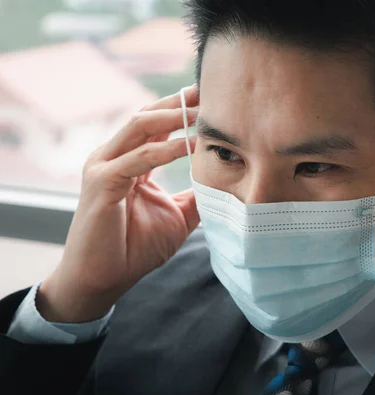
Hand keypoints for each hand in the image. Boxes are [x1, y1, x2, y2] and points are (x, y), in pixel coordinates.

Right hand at [38, 86, 200, 322]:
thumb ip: (197, 195)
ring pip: (140, 127)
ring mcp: (104, 166)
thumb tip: (228, 182)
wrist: (103, 279)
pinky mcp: (101, 182)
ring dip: (173, 117)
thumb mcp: (178, 216)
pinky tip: (189, 143)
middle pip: (147, 117)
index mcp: (130, 162)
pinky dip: (165, 148)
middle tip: (208, 90)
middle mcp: (114, 157)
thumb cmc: (136, 248)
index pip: (156, 126)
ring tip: (204, 111)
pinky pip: (138, 158)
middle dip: (179, 102)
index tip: (211, 98)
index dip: (182, 110)